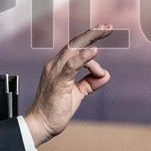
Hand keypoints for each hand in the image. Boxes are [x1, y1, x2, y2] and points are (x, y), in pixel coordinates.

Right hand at [24, 25, 112, 145]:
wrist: (41, 125)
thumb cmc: (56, 109)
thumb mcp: (78, 93)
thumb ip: (90, 83)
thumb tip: (106, 74)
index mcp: (58, 66)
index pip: (75, 47)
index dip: (90, 37)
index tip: (105, 30)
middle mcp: (55, 64)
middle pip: (75, 43)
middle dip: (92, 33)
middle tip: (109, 26)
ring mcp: (55, 71)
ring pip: (73, 49)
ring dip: (90, 39)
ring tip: (104, 31)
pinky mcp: (58, 81)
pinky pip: (71, 65)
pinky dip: (83, 57)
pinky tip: (94, 51)